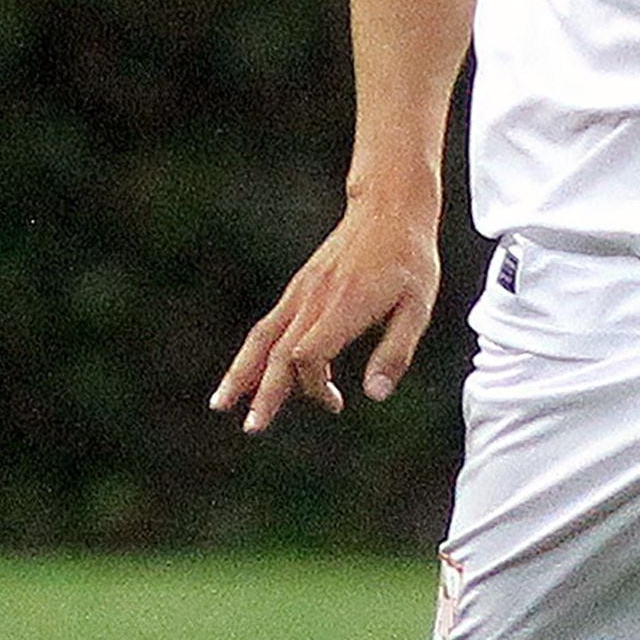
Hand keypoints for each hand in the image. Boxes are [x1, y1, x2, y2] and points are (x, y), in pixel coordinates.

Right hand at [211, 197, 440, 431]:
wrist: (388, 211)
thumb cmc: (410, 261)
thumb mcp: (418, 307)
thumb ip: (395, 352)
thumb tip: (376, 395)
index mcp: (344, 306)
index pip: (309, 354)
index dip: (313, 384)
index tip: (335, 402)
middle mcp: (314, 300)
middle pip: (278, 353)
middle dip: (263, 393)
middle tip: (252, 428)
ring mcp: (302, 293)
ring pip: (262, 338)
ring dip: (241, 373)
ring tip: (221, 404)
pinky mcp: (299, 289)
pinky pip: (269, 325)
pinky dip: (254, 353)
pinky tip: (246, 374)